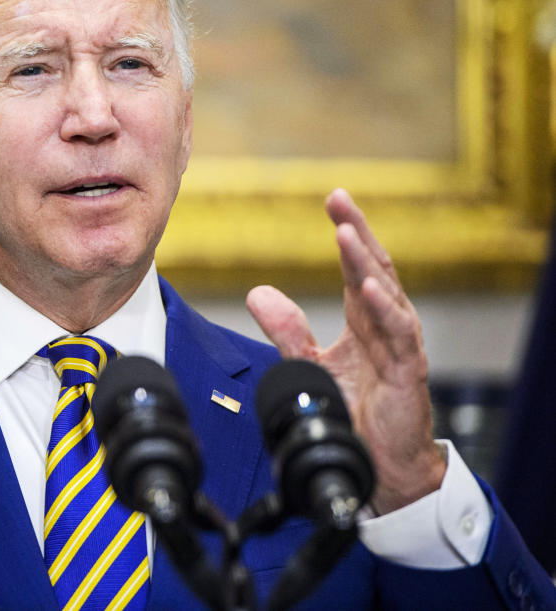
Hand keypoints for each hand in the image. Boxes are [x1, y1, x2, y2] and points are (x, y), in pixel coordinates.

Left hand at [246, 189, 445, 514]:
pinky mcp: (407, 371)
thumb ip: (287, 330)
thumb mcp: (311, 365)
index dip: (347, 232)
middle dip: (357, 232)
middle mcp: (385, 326)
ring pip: (386, 294)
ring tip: (346, 234)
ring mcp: (400, 346)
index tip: (333, 199)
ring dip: (365, 262)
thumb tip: (257, 293)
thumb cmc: (356, 411)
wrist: (380, 465)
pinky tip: (368, 288)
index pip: (356, 266)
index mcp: (364, 319)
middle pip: (374, 268)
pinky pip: (399, 334)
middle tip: (340, 200)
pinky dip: (384, 308)